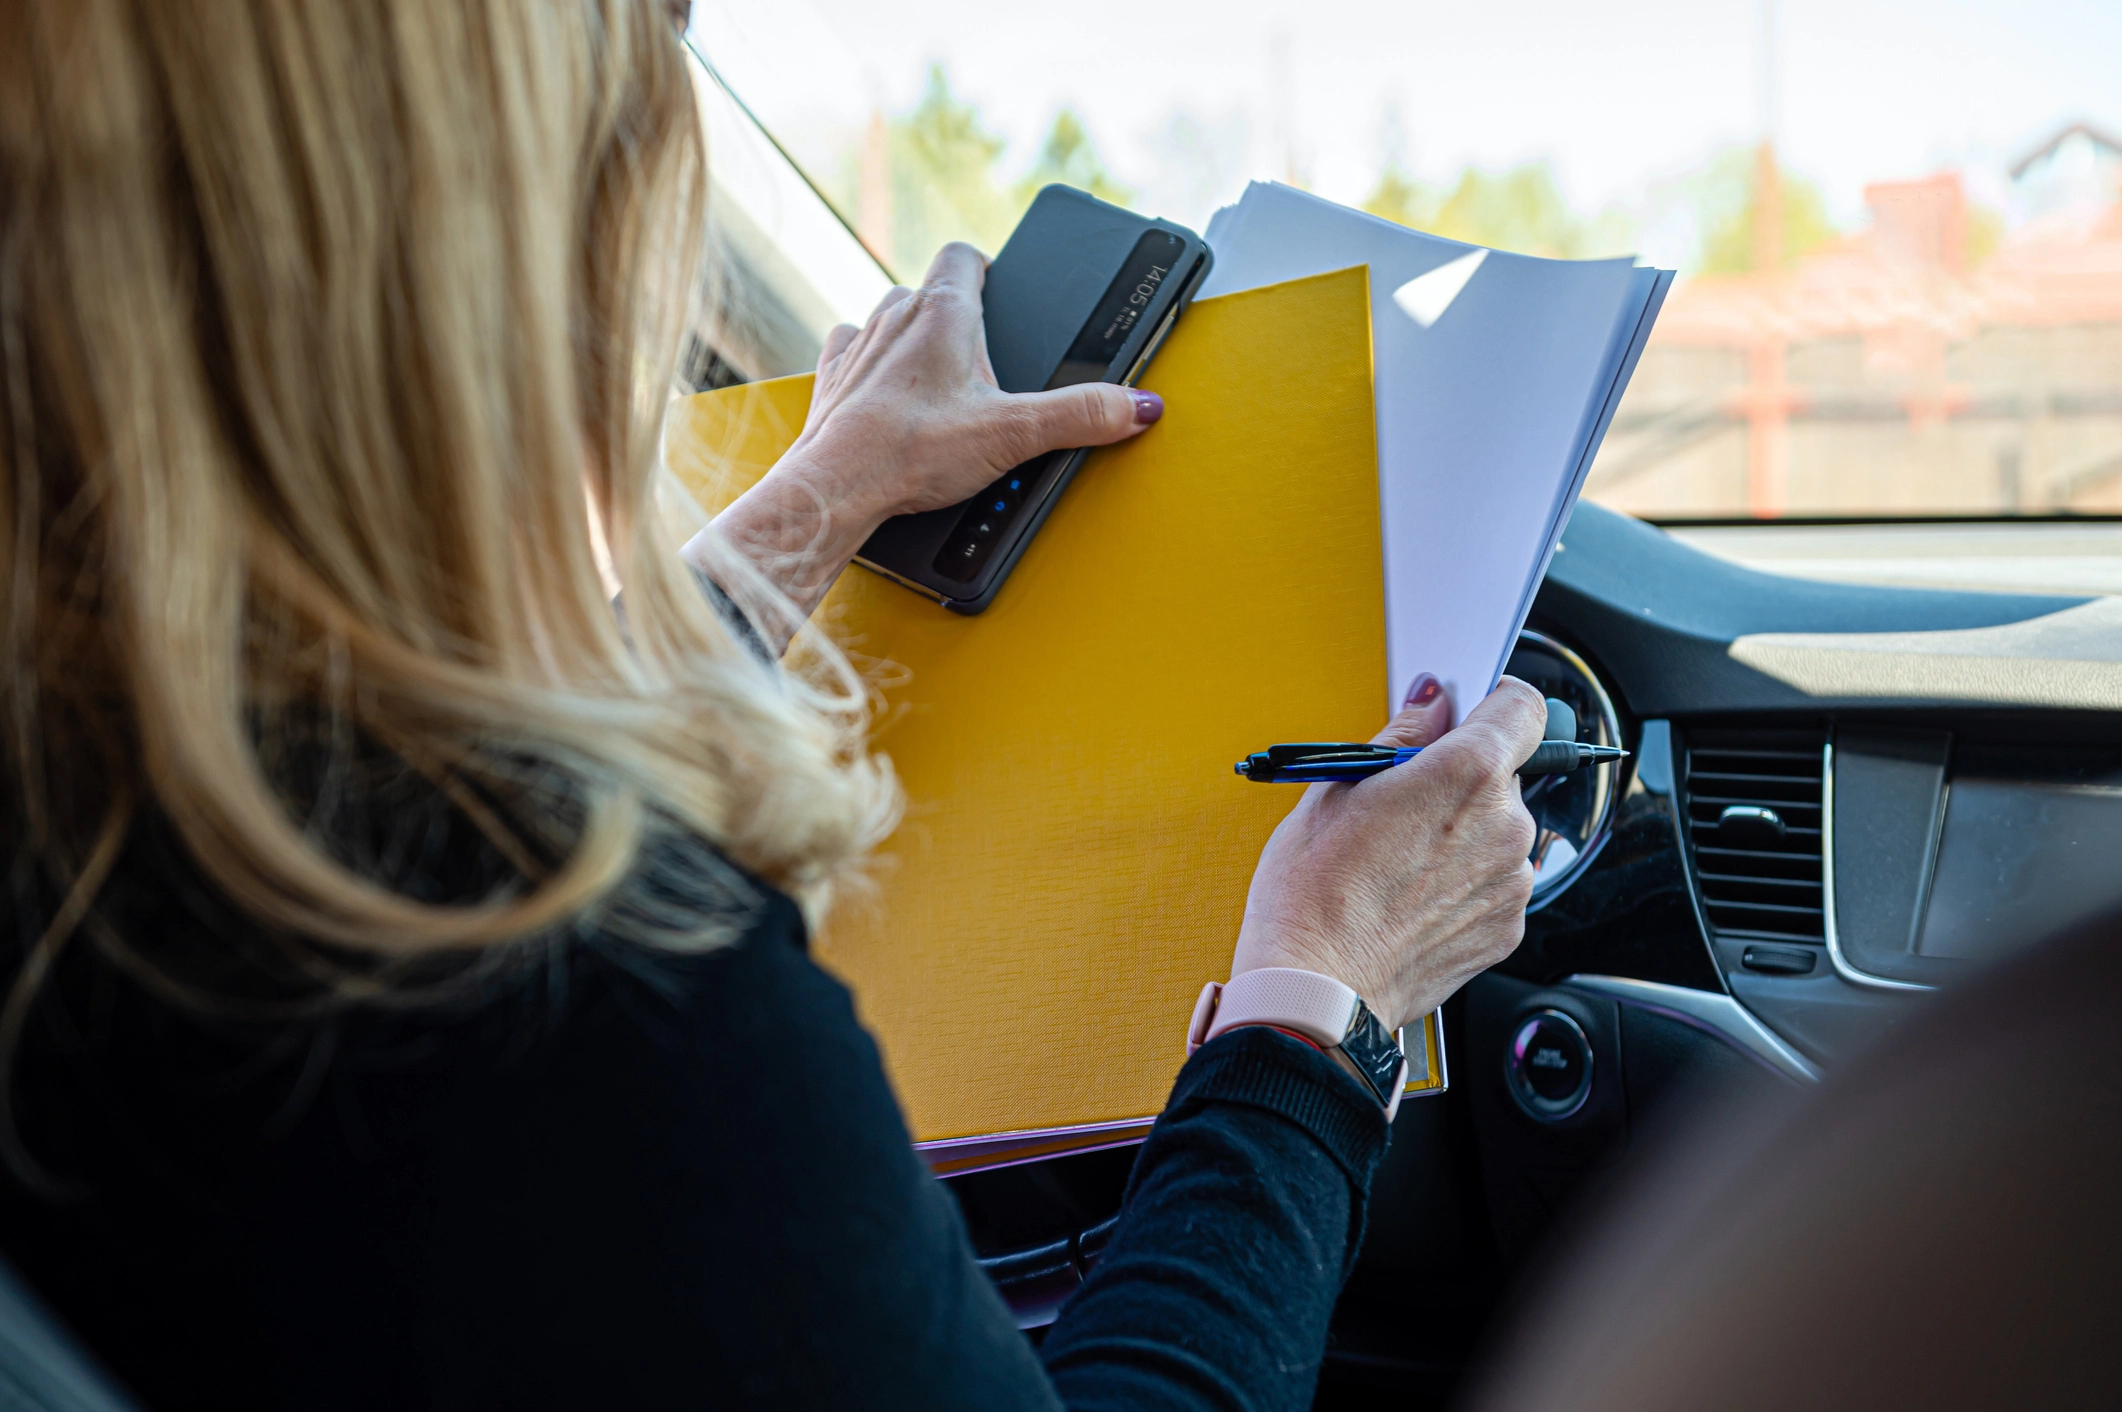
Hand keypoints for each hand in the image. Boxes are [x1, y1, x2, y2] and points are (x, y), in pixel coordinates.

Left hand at [694, 242, 1162, 618]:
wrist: (835, 487)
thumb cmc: (910, 452)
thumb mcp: (1013, 434)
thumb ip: (1080, 415)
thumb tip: (1135, 406)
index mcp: (941, 311)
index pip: (964, 254)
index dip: (988, 267)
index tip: (1003, 288)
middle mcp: (894, 316)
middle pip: (932, 290)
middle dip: (958, 316)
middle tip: (984, 358)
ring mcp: (858, 347)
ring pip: (891, 318)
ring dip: (914, 338)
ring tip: (940, 380)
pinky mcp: (832, 381)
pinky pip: (853, 352)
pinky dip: (872, 366)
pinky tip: (887, 394)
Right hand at [1229, 675, 1546, 1030]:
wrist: (1318, 990)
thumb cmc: (1314, 894)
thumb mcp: (1337, 787)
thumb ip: (1400, 735)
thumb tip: (1429, 705)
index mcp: (1468, 773)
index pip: (1523, 706)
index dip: (1492, 703)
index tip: (1468, 714)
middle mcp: (1506, 825)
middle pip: (1504, 774)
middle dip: (1461, 780)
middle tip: (1402, 805)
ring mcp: (1512, 882)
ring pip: (1499, 832)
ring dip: (1463, 834)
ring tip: (1399, 861)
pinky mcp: (1507, 929)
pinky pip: (1495, 883)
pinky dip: (1464, 882)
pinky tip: (1412, 896)